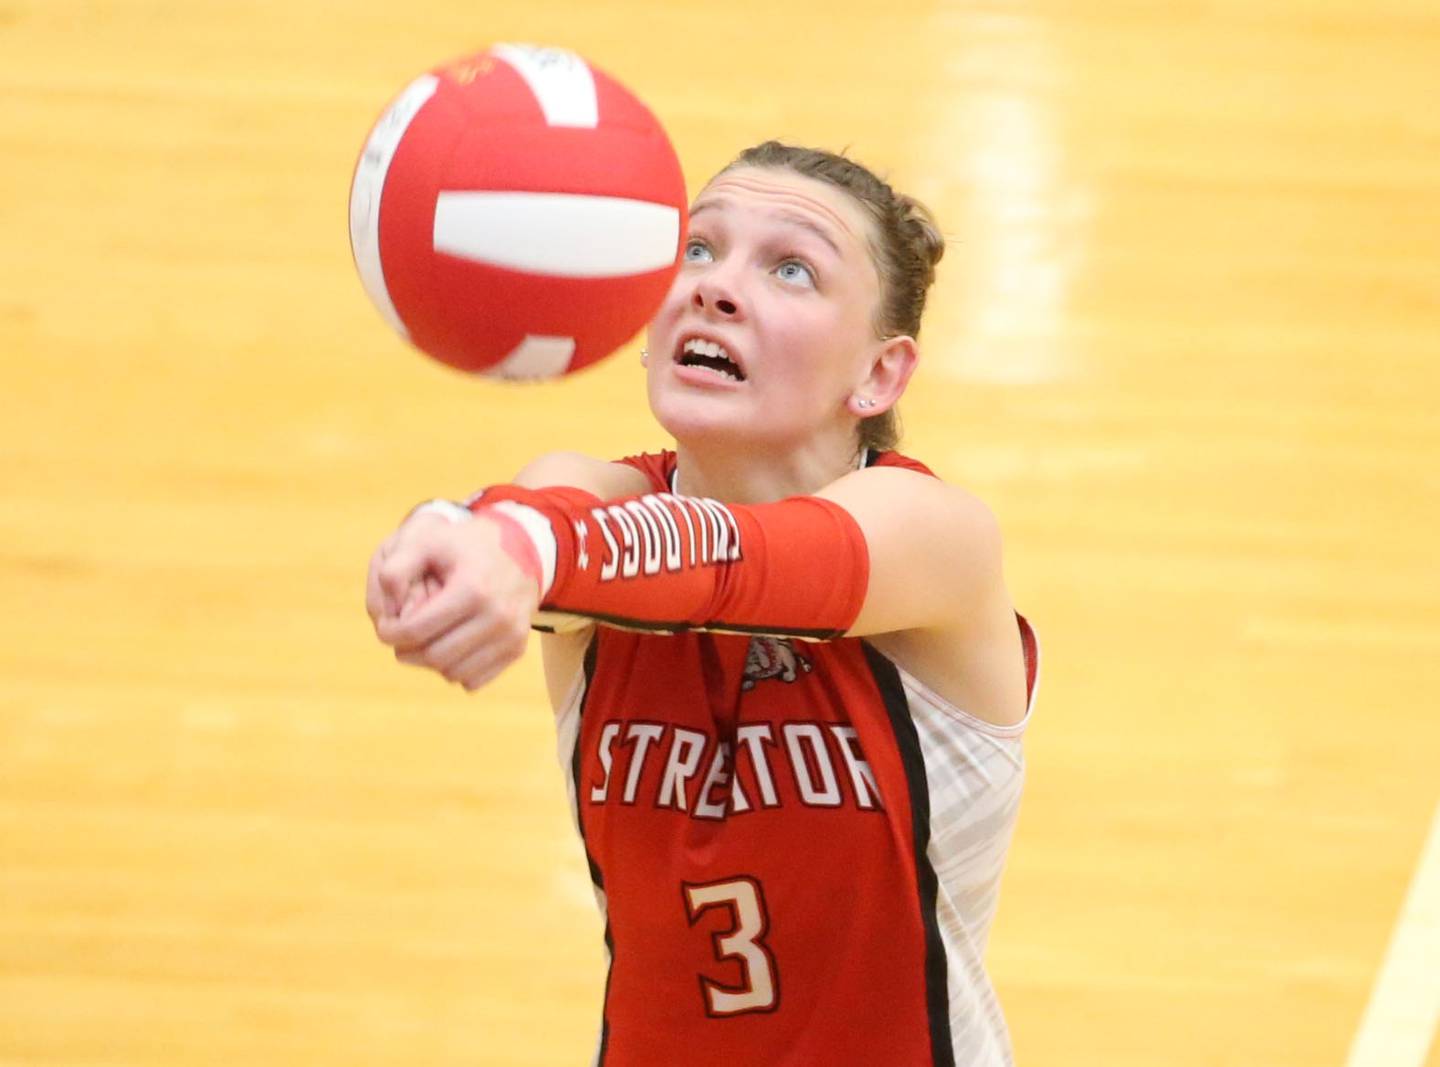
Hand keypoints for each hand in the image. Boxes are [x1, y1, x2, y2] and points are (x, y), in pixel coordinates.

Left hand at [366, 511, 539, 691]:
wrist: (523, 550)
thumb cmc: (468, 546)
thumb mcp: (429, 540)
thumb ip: (397, 568)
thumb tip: (387, 609)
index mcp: (473, 588)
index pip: (416, 630)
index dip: (390, 633)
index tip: (385, 627)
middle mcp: (497, 616)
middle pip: (434, 656)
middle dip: (407, 651)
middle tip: (400, 639)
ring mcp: (511, 635)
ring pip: (454, 673)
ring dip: (431, 663)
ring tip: (424, 642)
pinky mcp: (517, 649)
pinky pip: (474, 679)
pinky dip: (455, 670)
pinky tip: (450, 647)